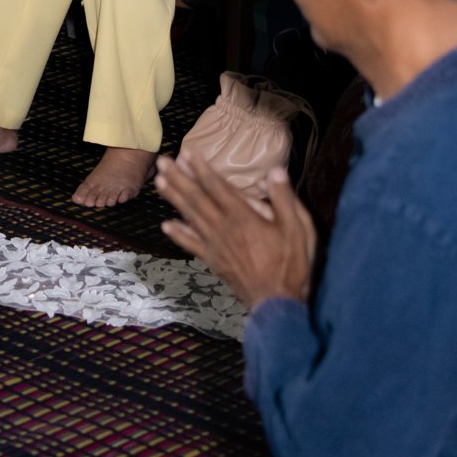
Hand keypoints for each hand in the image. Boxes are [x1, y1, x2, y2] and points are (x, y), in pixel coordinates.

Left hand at [156, 156, 314, 310]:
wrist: (277, 302)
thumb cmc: (291, 264)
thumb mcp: (298, 229)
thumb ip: (284, 199)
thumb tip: (275, 171)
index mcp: (244, 217)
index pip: (218, 188)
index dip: (202, 169)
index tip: (187, 153)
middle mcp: (224, 228)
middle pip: (197, 199)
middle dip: (179, 178)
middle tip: (162, 160)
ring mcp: (216, 246)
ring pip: (190, 217)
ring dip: (174, 198)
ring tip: (158, 182)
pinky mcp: (213, 261)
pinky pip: (191, 245)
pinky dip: (178, 234)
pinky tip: (166, 225)